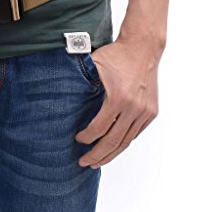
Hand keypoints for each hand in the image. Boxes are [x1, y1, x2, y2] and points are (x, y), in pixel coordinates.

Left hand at [76, 38, 160, 168]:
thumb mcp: (93, 65)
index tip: (77, 140)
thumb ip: (79, 82)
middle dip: (96, 155)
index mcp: (118, 98)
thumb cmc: (116, 55)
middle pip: (113, 142)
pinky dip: (123, 143)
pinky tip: (112, 149)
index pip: (99, 128)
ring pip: (126, 142)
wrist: (143, 47)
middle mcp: (134, 108)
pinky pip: (135, 134)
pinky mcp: (151, 112)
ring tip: (97, 162)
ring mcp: (145, 112)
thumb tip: (59, 97)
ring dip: (111, 154)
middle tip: (83, 163)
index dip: (86, 138)